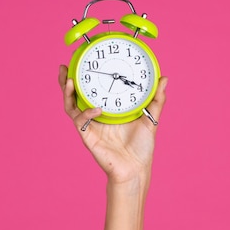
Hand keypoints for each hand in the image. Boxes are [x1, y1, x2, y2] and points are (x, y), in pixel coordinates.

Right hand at [58, 65, 167, 184]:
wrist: (137, 169)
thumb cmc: (141, 148)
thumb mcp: (150, 118)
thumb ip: (156, 99)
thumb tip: (164, 78)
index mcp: (106, 110)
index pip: (90, 90)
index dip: (84, 76)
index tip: (83, 60)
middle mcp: (95, 117)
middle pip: (74, 96)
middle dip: (66, 82)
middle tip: (65, 67)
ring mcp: (90, 127)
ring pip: (71, 107)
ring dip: (67, 94)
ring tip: (69, 80)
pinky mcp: (88, 138)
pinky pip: (81, 122)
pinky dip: (87, 113)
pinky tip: (96, 108)